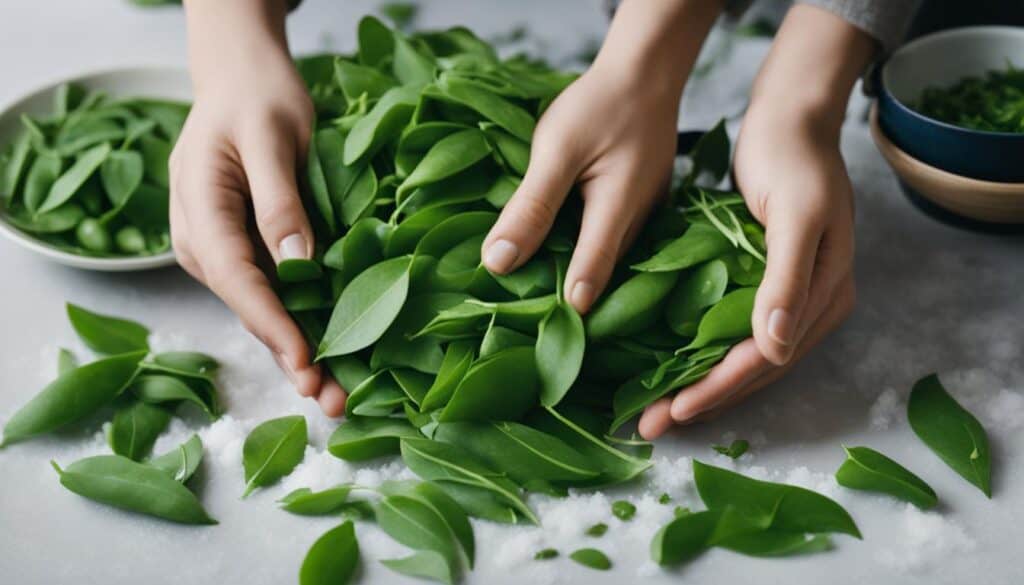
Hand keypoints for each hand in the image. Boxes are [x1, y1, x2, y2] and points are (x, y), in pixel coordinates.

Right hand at [172, 0, 345, 414]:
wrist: (241, 79)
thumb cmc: (255, 98)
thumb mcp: (269, 137)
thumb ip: (279, 200)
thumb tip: (297, 265)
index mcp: (200, 212)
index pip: (237, 279)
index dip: (272, 324)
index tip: (306, 360)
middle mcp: (206, 243)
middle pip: (250, 309)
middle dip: (292, 357)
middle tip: (335, 401)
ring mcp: (226, 251)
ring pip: (264, 310)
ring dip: (300, 352)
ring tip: (339, 395)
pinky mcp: (251, 251)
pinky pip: (277, 294)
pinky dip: (304, 325)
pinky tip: (333, 355)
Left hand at [480, 0, 721, 312]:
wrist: (644, 74)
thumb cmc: (597, 105)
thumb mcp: (555, 149)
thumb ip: (531, 206)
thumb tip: (498, 262)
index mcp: (619, 205)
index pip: (594, 264)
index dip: (574, 299)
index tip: (557, 335)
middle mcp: (640, 217)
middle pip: (607, 267)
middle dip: (580, 295)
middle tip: (545, 331)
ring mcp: (647, 212)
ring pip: (614, 255)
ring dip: (587, 274)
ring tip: (551, 306)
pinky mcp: (643, 205)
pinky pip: (618, 238)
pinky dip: (595, 251)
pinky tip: (570, 260)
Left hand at [638, 108, 856, 438]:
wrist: (790, 119)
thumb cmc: (794, 161)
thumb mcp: (796, 216)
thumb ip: (787, 282)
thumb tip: (775, 349)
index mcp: (826, 297)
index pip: (766, 359)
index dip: (720, 387)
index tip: (674, 407)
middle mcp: (811, 307)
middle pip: (753, 370)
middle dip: (702, 399)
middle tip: (650, 425)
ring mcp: (790, 298)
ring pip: (741, 358)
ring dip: (698, 384)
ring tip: (653, 409)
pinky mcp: (765, 284)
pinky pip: (732, 332)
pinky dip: (701, 353)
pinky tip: (669, 365)